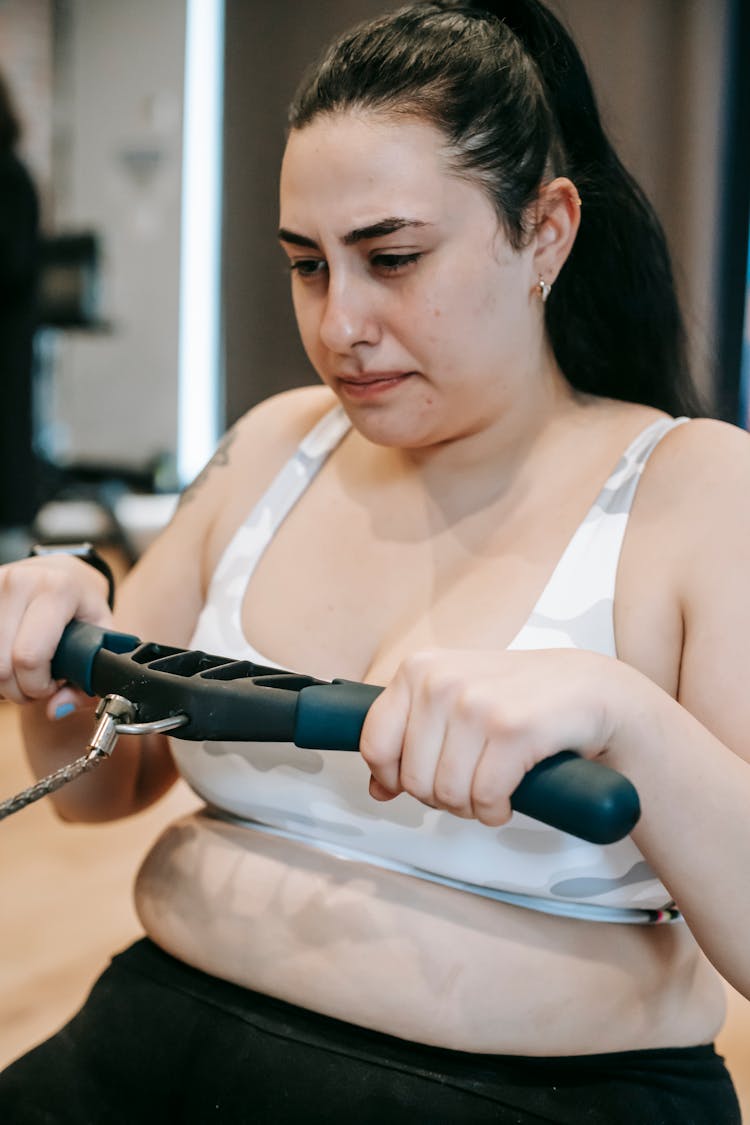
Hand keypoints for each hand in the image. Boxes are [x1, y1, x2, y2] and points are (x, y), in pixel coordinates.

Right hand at [0, 555, 112, 713]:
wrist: (59, 571)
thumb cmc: (81, 607)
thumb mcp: (99, 637)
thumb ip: (87, 680)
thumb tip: (58, 709)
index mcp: (57, 590)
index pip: (30, 657)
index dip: (38, 686)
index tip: (52, 686)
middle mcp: (20, 582)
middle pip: (1, 666)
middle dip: (18, 689)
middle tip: (36, 685)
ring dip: (2, 681)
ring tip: (22, 672)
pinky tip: (8, 660)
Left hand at [360, 648, 623, 825]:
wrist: (591, 690)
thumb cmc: (521, 698)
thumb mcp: (455, 703)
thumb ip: (412, 736)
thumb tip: (378, 788)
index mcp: (418, 669)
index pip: (375, 743)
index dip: (394, 777)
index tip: (418, 780)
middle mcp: (441, 681)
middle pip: (414, 778)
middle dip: (441, 796)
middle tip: (470, 783)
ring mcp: (477, 703)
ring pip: (447, 793)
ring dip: (471, 807)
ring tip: (490, 788)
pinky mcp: (512, 729)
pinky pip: (485, 797)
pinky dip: (496, 811)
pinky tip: (508, 798)